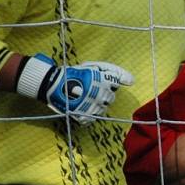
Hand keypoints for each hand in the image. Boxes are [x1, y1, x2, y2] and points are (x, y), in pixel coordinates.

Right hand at [16, 54, 133, 124]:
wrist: (52, 83)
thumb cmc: (75, 73)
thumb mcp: (95, 67)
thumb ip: (115, 72)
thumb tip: (132, 81)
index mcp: (104, 81)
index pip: (116, 83)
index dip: (109, 82)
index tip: (99, 81)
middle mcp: (100, 94)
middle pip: (111, 98)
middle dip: (103, 94)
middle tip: (90, 89)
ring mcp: (92, 106)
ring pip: (103, 109)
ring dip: (96, 104)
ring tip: (84, 97)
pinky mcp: (84, 116)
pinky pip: (93, 118)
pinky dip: (88, 113)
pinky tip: (82, 106)